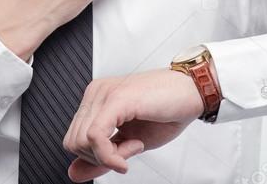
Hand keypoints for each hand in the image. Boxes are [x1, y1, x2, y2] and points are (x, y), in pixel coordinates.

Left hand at [63, 69, 205, 180]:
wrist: (193, 92)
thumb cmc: (167, 112)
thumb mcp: (129, 143)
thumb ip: (100, 158)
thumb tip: (73, 174)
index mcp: (96, 100)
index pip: (73, 139)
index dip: (96, 157)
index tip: (123, 153)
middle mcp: (96, 94)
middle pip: (73, 142)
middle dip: (100, 157)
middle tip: (129, 150)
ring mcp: (104, 94)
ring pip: (81, 141)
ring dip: (110, 154)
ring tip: (134, 144)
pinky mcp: (116, 99)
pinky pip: (95, 137)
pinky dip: (110, 155)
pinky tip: (133, 149)